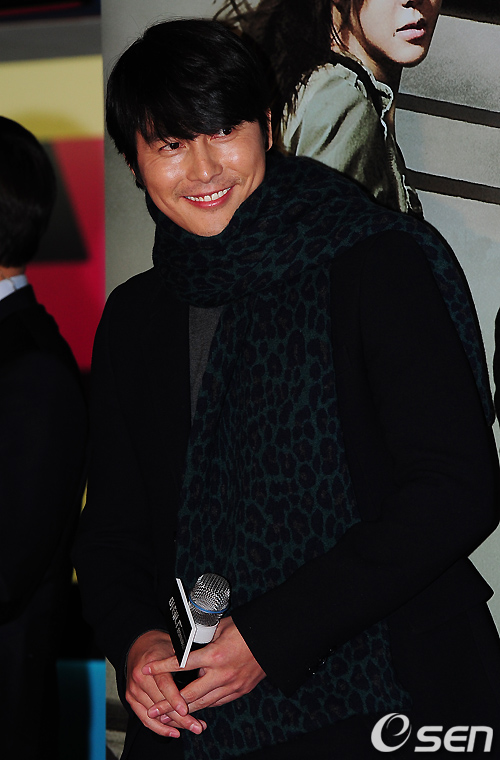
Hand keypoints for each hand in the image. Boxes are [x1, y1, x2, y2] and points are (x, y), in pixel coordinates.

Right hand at [126, 630, 206, 737]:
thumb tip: (203, 667)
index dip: (175, 699)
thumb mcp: (173, 645)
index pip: (163, 684)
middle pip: (160, 704)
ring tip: (192, 728)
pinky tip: (174, 732)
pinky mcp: (131, 699)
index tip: (186, 710)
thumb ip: (184, 657)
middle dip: (180, 718)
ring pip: (154, 715)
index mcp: (151, 663)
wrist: (138, 645)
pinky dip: (159, 728)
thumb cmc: (160, 646)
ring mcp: (134, 690)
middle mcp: (140, 678)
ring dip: (174, 725)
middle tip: (198, 726)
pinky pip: (144, 719)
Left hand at [142, 617, 265, 727]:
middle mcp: (221, 675)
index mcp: (214, 656)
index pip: (182, 663)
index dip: (161, 667)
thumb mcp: (221, 627)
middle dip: (168, 705)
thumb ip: (202, 636)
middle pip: (188, 695)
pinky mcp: (239, 691)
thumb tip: (186, 639)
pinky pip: (217, 702)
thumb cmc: (246, 629)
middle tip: (152, 711)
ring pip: (202, 703)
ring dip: (183, 711)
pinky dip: (204, 705)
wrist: (272, 641)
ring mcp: (231, 686)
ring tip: (167, 717)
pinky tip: (193, 709)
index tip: (146, 669)